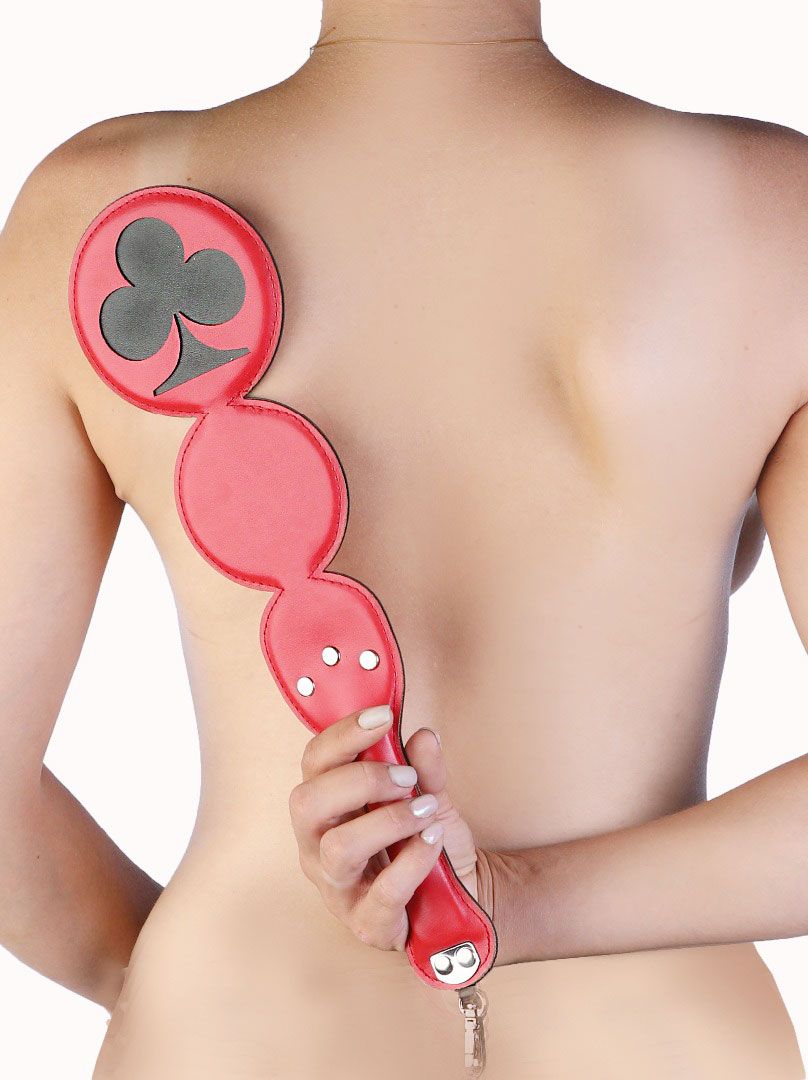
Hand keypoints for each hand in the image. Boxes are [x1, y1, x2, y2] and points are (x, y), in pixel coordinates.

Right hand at [288, 703, 491, 952]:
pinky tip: (434, 841)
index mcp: (326, 805)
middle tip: (407, 777)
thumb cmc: (425, 841)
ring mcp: (338, 887)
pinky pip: (383, 892)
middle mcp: (318, 845)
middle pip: (308, 802)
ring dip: (389, 820)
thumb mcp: (428, 794)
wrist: (465, 896)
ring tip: (426, 809)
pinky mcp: (367, 923)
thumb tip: (423, 736)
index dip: (344, 733)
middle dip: (360, 778)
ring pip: (339, 848)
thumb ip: (424, 767)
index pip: (314, 761)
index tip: (383, 715)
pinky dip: (414, 860)